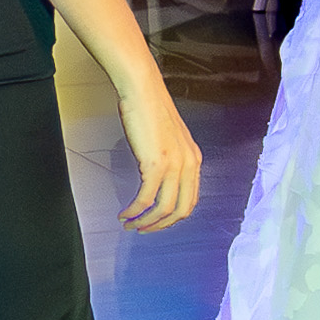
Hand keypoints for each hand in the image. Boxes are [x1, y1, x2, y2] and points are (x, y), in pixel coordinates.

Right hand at [113, 83, 202, 232]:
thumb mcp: (169, 138)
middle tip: (143, 230)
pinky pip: (146, 198)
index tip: (157, 221)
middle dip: (160, 225)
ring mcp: (174, 165)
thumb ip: (170, 158)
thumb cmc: (150, 108)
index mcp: (194, 159)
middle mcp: (189, 164)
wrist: (143, 90)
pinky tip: (125, 213)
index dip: (172, 217)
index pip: (190, 200)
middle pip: (180, 210)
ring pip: (163, 209)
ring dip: (145, 222)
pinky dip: (134, 210)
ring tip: (130, 224)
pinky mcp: (156, 164)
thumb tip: (159, 178)